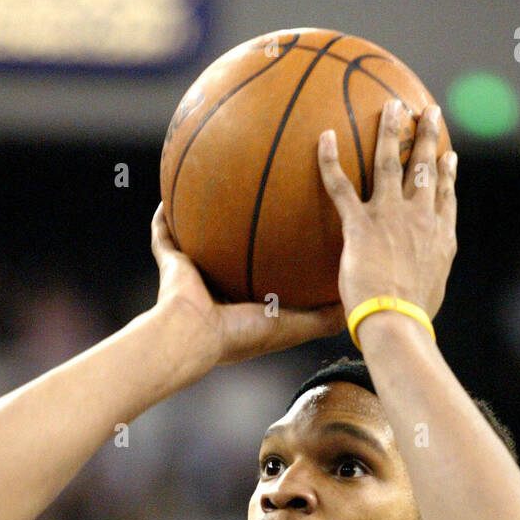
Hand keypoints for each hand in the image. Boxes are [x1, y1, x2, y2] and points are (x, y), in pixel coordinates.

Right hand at [150, 206, 345, 370]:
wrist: (196, 336)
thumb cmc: (244, 334)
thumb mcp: (294, 325)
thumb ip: (324, 317)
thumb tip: (355, 302)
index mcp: (247, 302)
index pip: (267, 273)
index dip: (280, 253)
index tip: (299, 227)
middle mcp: (220, 286)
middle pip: (234, 250)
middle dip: (245, 227)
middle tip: (264, 195)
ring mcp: (194, 275)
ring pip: (200, 237)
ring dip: (206, 214)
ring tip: (218, 183)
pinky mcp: (172, 263)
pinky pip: (164, 233)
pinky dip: (165, 216)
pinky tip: (171, 192)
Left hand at [317, 100, 457, 322]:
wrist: (397, 322)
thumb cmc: (413, 318)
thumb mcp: (432, 291)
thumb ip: (429, 274)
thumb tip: (421, 282)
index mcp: (440, 235)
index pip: (445, 195)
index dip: (447, 172)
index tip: (448, 156)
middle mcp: (420, 217)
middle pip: (424, 168)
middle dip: (427, 136)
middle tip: (428, 112)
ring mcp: (390, 216)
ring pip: (389, 163)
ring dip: (390, 130)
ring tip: (391, 105)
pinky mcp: (360, 224)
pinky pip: (341, 186)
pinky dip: (331, 160)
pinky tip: (326, 136)